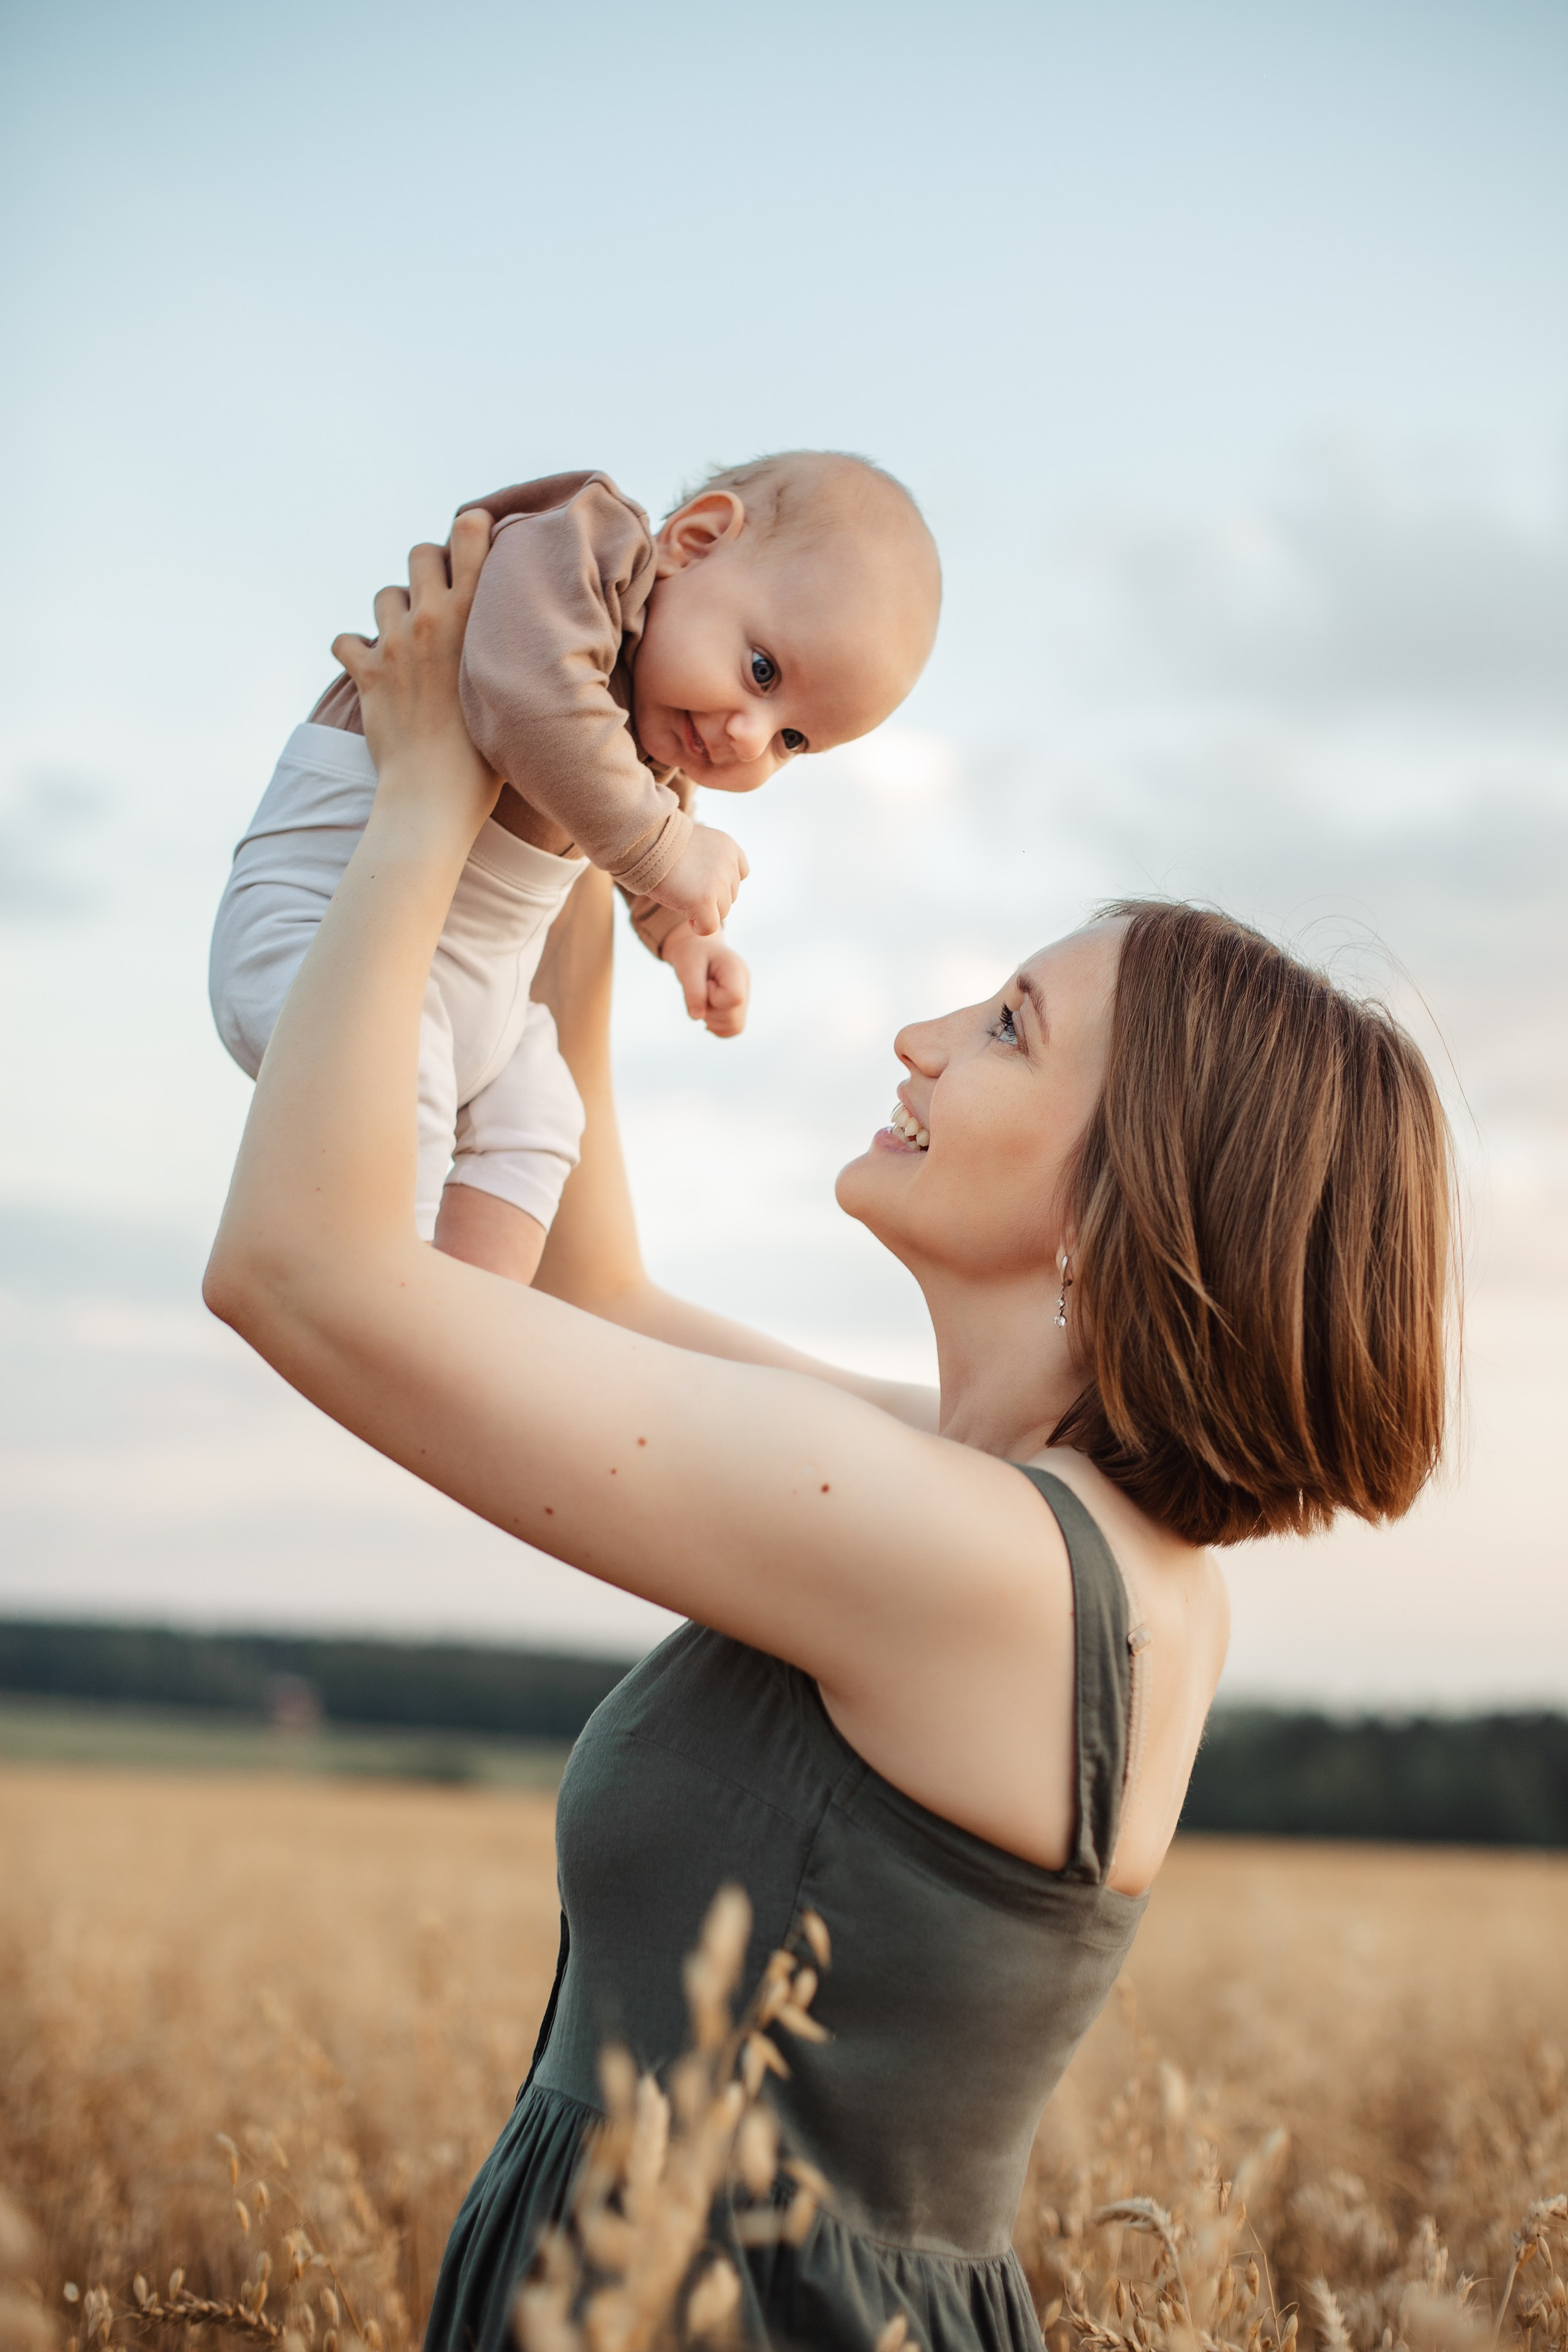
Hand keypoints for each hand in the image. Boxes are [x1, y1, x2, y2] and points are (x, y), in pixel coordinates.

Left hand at [330, 509, 499, 835]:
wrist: (436, 794)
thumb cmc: (487, 753)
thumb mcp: (510, 684)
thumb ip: (505, 646)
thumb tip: (514, 631)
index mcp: (473, 617)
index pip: (468, 535)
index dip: (469, 528)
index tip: (473, 538)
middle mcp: (431, 620)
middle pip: (419, 554)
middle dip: (428, 569)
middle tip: (439, 600)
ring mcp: (394, 644)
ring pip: (384, 594)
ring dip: (393, 612)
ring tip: (407, 640)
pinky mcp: (367, 673)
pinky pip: (344, 640)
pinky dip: (353, 650)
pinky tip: (369, 667)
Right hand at [650, 822, 748, 935]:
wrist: (644, 841)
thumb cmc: (660, 843)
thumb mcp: (695, 843)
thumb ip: (711, 860)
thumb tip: (710, 886)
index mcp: (728, 847)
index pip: (739, 876)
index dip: (718, 883)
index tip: (698, 878)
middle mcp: (729, 864)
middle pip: (729, 896)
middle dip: (709, 897)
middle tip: (683, 883)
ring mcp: (719, 882)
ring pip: (721, 912)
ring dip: (702, 909)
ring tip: (680, 892)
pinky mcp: (705, 900)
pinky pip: (710, 927)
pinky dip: (698, 926)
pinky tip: (684, 913)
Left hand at [661, 923, 750, 1038]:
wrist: (698, 950)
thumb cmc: (692, 954)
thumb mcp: (687, 966)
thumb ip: (693, 990)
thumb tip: (697, 1017)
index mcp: (737, 970)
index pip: (734, 997)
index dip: (714, 997)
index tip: (705, 983)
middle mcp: (745, 986)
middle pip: (733, 1017)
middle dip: (710, 1010)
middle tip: (701, 990)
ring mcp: (744, 999)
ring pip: (733, 1027)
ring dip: (711, 1019)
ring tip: (704, 998)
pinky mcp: (737, 1010)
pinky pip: (730, 1030)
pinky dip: (715, 1026)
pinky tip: (707, 1009)